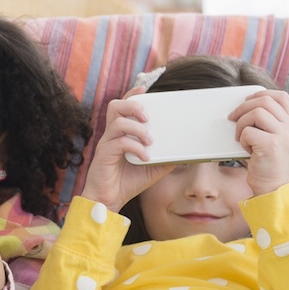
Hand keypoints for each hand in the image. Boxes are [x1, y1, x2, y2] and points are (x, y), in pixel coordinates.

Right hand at [78, 92, 176, 210]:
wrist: (110, 201)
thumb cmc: (128, 182)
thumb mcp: (152, 169)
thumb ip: (165, 158)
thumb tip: (184, 153)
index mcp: (120, 134)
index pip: (122, 106)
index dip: (131, 95)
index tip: (144, 89)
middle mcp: (111, 135)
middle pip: (116, 106)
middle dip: (134, 106)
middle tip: (148, 118)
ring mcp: (106, 143)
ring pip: (118, 121)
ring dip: (137, 128)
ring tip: (149, 140)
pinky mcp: (104, 155)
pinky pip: (119, 142)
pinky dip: (135, 147)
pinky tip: (144, 157)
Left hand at [229, 90, 288, 196]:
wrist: (273, 188)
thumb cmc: (268, 164)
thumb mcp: (275, 139)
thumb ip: (269, 123)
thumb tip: (245, 106)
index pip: (282, 97)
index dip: (262, 94)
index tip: (248, 101)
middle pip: (265, 101)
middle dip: (244, 107)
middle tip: (233, 118)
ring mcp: (283, 135)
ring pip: (256, 113)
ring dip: (241, 123)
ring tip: (241, 137)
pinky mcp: (271, 145)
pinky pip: (248, 131)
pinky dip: (242, 139)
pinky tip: (247, 149)